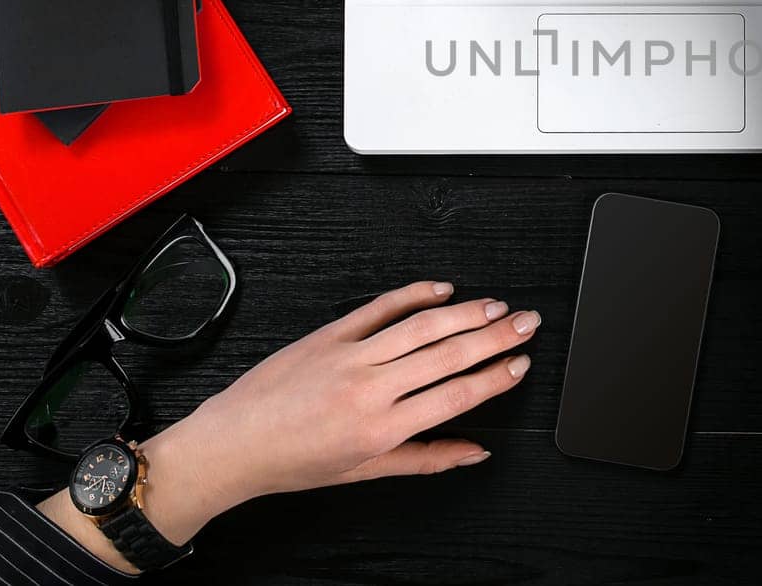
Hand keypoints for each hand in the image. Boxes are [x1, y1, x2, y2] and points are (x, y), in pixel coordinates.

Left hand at [46, 281, 540, 562]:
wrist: (235, 444)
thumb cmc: (294, 462)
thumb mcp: (366, 472)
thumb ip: (427, 459)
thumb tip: (473, 452)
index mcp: (382, 428)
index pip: (455, 395)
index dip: (496, 376)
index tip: (520, 363)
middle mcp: (370, 387)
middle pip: (448, 353)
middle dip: (496, 335)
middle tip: (526, 322)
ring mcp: (350, 355)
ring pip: (421, 325)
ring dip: (465, 312)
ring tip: (496, 305)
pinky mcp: (330, 334)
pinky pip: (380, 307)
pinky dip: (414, 293)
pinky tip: (442, 289)